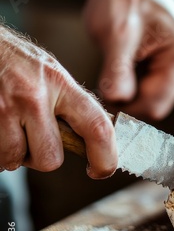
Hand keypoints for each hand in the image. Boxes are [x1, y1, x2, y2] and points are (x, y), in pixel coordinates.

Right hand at [0, 25, 116, 178]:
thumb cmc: (14, 60)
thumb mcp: (51, 73)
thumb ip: (72, 104)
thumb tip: (99, 138)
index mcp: (61, 84)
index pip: (97, 127)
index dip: (105, 157)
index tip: (102, 170)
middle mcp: (34, 95)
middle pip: (51, 158)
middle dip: (42, 157)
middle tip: (35, 140)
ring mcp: (4, 107)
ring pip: (16, 159)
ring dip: (13, 153)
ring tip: (10, 129)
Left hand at [83, 0, 173, 120]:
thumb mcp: (115, 33)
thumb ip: (117, 69)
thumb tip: (117, 100)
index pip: (158, 104)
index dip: (131, 108)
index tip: (107, 103)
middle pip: (161, 100)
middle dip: (134, 98)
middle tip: (109, 86)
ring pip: (160, 91)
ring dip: (136, 88)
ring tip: (118, 68)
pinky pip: (160, 80)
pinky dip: (141, 79)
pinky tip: (128, 64)